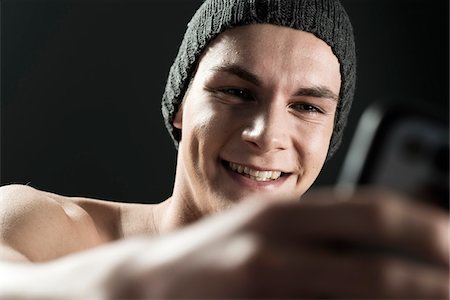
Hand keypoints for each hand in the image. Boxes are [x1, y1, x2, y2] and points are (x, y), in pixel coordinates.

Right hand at [113, 188, 448, 298]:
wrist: (148, 284)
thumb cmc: (215, 254)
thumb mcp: (266, 227)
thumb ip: (321, 229)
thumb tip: (390, 235)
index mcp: (280, 213)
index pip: (372, 211)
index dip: (428, 227)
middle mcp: (272, 248)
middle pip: (376, 267)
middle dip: (434, 281)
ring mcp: (262, 288)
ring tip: (439, 298)